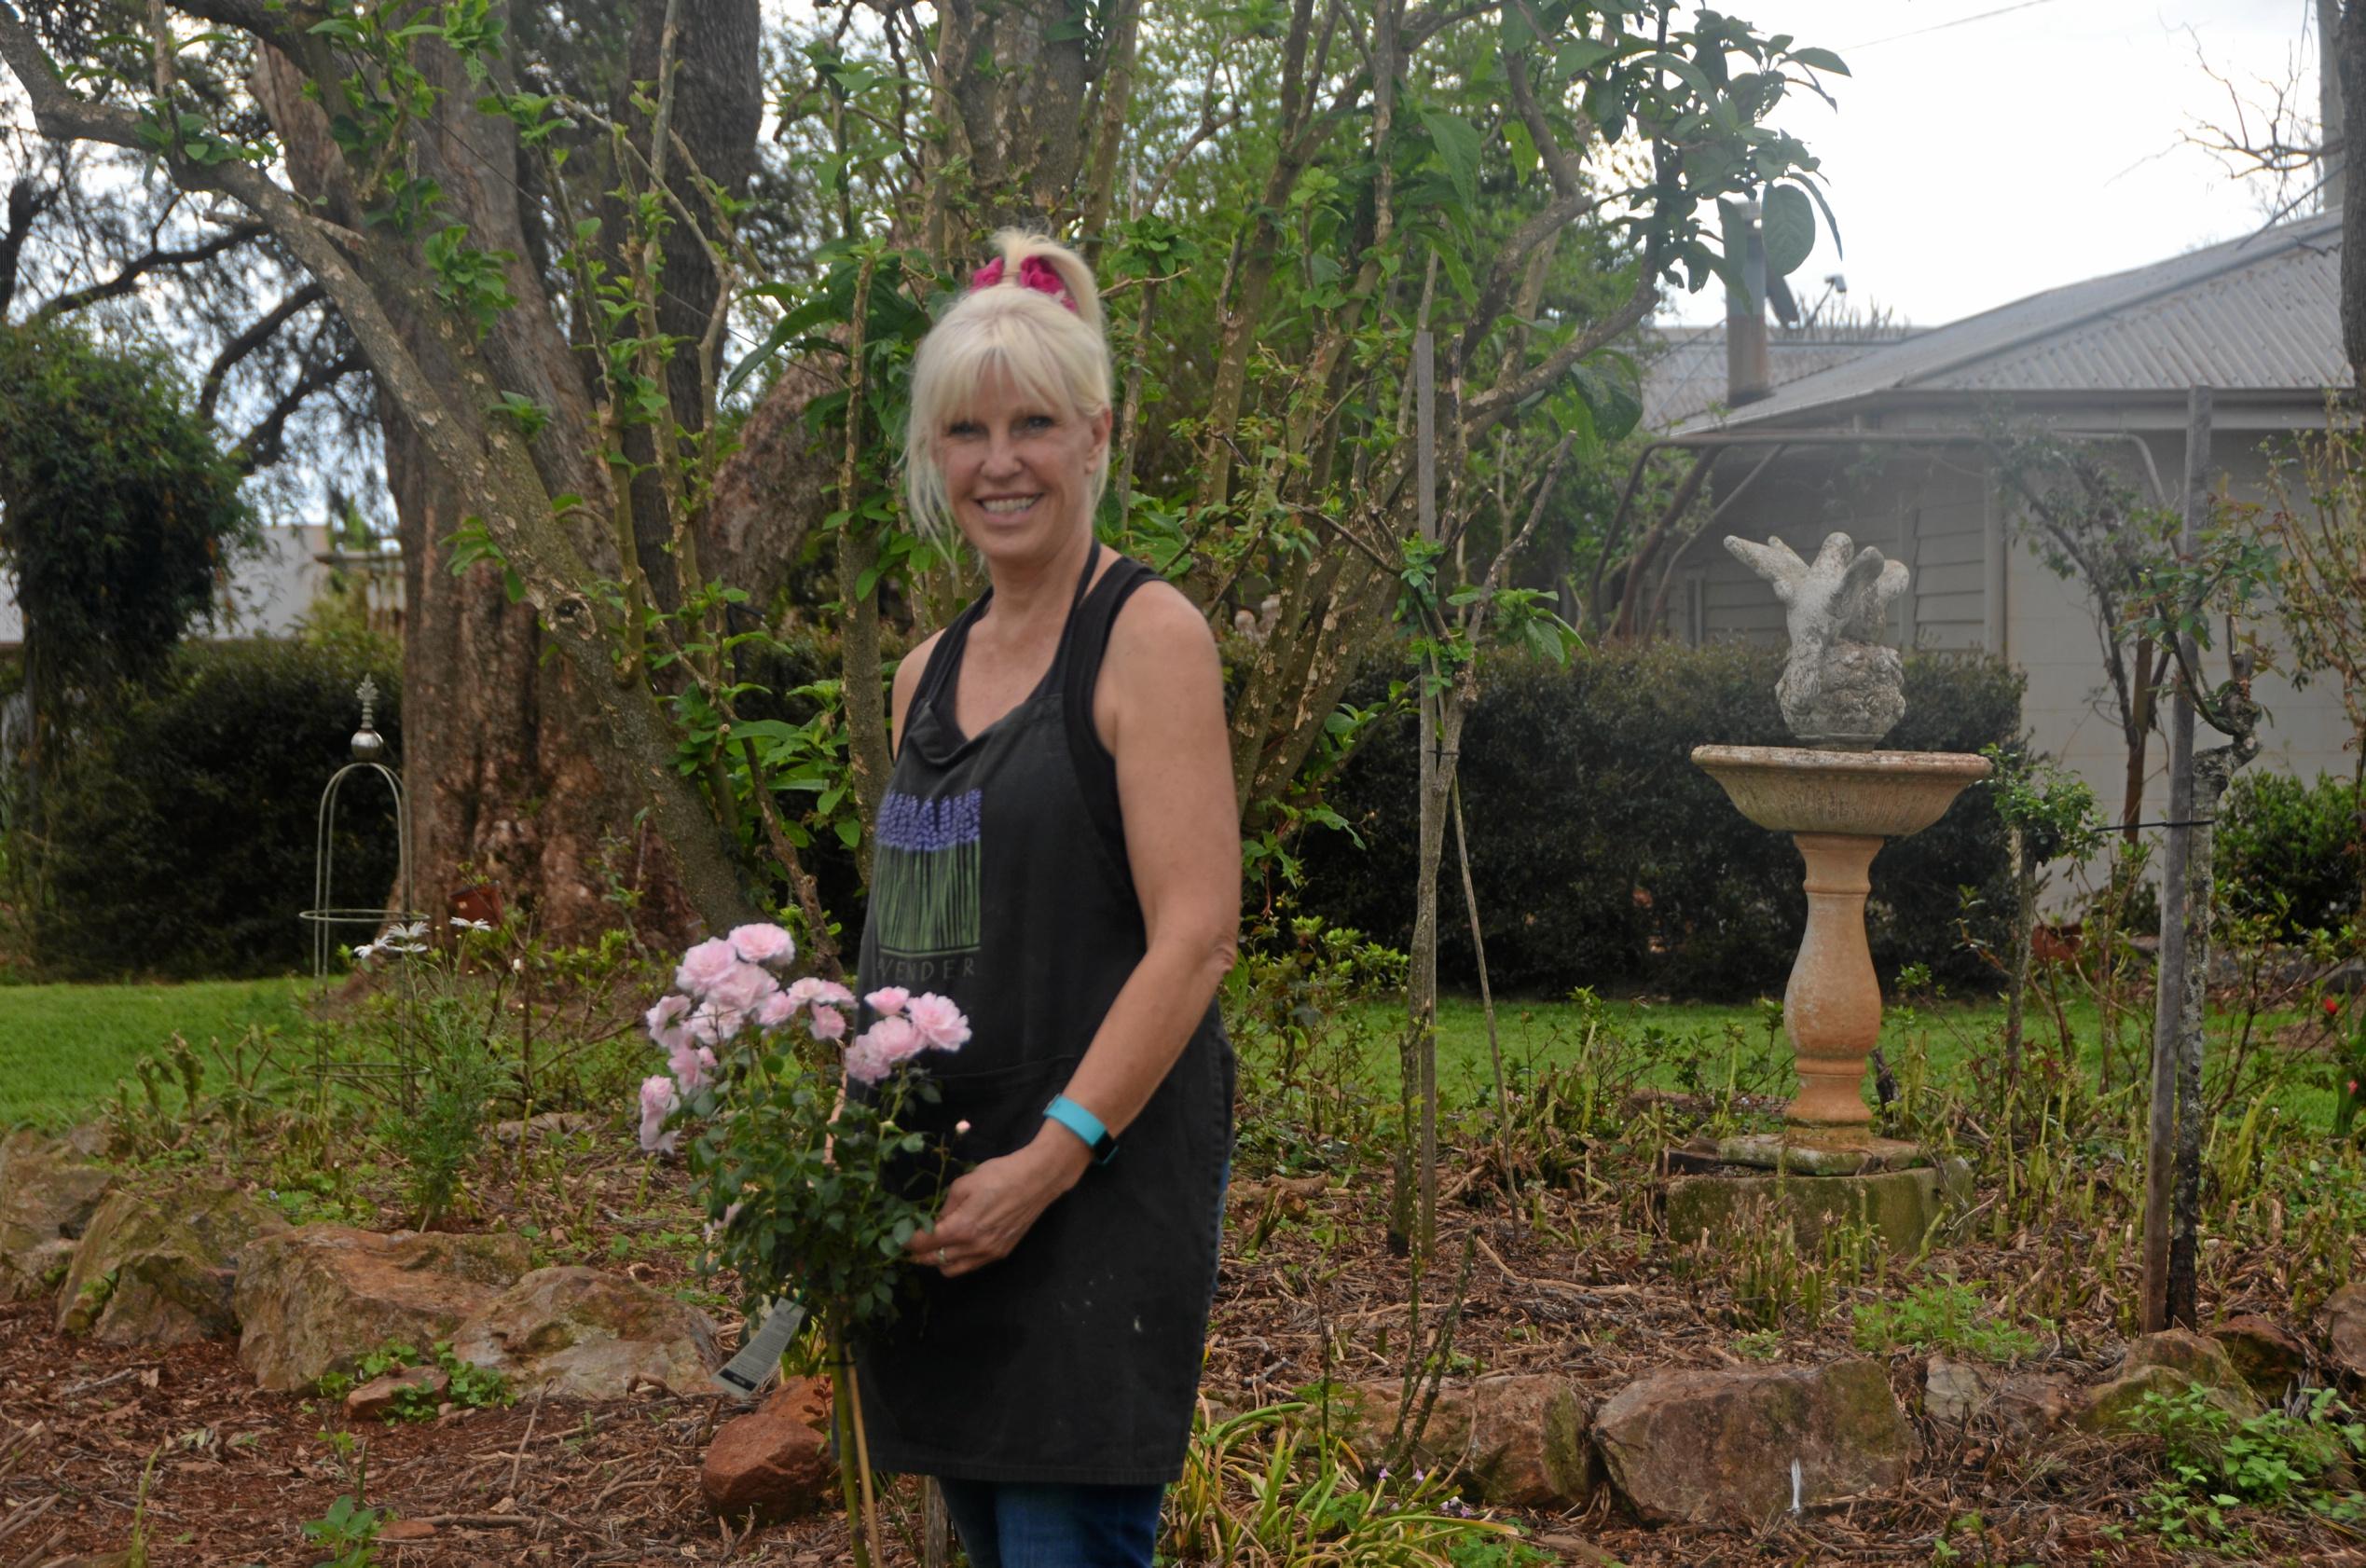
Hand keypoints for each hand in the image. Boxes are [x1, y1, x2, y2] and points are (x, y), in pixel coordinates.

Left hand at [906, 1128, 1090, 1277]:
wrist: (1037, 1179)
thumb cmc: (999, 1175)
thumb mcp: (964, 1184)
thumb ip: (945, 1207)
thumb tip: (935, 1221)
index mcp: (961, 1228)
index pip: (925, 1243)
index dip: (908, 1241)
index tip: (898, 1238)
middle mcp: (974, 1247)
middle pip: (935, 1261)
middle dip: (919, 1254)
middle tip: (910, 1245)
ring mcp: (989, 1253)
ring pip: (952, 1269)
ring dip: (937, 1261)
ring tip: (932, 1247)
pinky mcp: (1001, 1253)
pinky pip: (971, 1265)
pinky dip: (958, 1260)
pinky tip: (956, 1245)